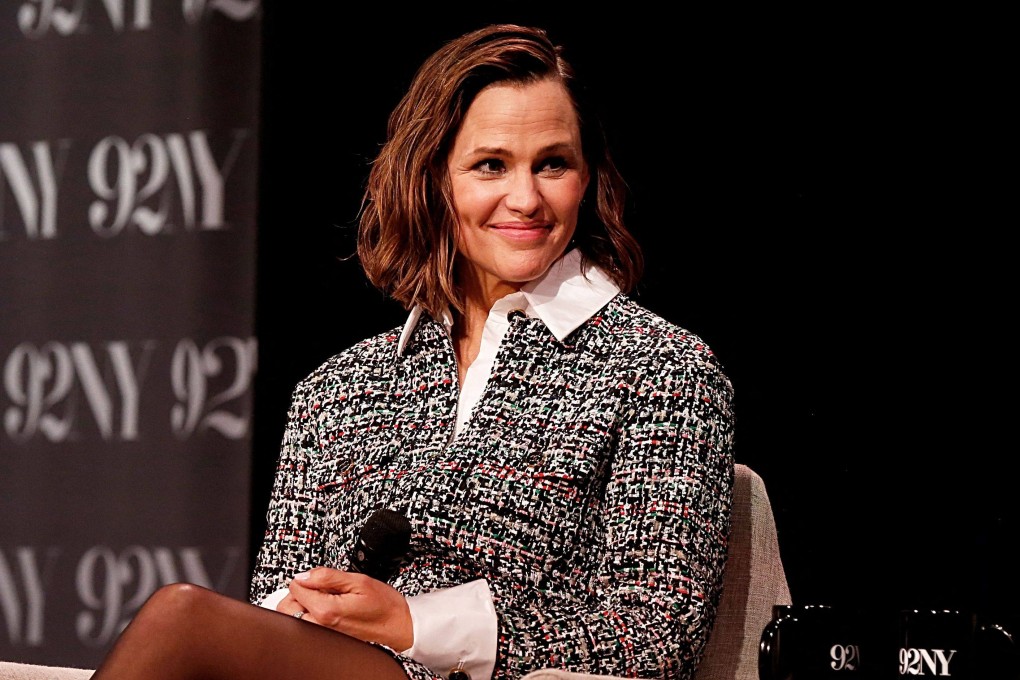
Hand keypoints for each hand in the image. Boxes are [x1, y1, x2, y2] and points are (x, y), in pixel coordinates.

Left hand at [280, 567, 412, 650]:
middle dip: (298, 592)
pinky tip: (329, 608)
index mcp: (326, 611)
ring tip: (324, 597)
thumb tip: (304, 575)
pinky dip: (310, 614)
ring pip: (293, 617)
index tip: (320, 577)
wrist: (398, 627)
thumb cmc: (384, 605)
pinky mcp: (326, 639)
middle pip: (287, 606)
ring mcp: (322, 635)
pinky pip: (306, 625)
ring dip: (302, 604)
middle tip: (318, 586)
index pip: (295, 588)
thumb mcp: (358, 581)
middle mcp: (320, 627)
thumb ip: (327, 576)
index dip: (306, 577)